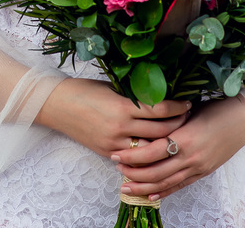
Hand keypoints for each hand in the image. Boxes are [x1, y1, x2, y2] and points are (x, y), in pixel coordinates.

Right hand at [35, 78, 190, 157]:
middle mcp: (121, 127)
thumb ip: (133, 96)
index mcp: (123, 107)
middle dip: (178, 125)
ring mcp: (114, 143)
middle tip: (188, 118)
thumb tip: (158, 96)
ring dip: (165, 141)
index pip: (160, 110)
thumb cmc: (83, 90)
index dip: (177, 107)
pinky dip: (147, 151)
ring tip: (176, 133)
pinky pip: (134, 156)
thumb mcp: (112, 88)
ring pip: (150, 148)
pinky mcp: (108, 152)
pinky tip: (155, 145)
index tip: (188, 103)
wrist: (56, 105)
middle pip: (161, 131)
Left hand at [111, 94, 244, 199]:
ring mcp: (198, 167)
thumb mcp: (189, 110)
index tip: (115, 152)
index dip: (131, 155)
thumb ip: (169, 120)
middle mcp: (190, 156)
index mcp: (184, 137)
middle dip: (133, 172)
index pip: (151, 152)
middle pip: (155, 171)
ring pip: (166, 182)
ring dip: (144, 186)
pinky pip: (181, 185)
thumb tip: (143, 121)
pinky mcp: (204, 172)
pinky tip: (151, 194)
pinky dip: (164, 191)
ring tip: (126, 186)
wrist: (244, 117)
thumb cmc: (216, 106)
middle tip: (116, 168)